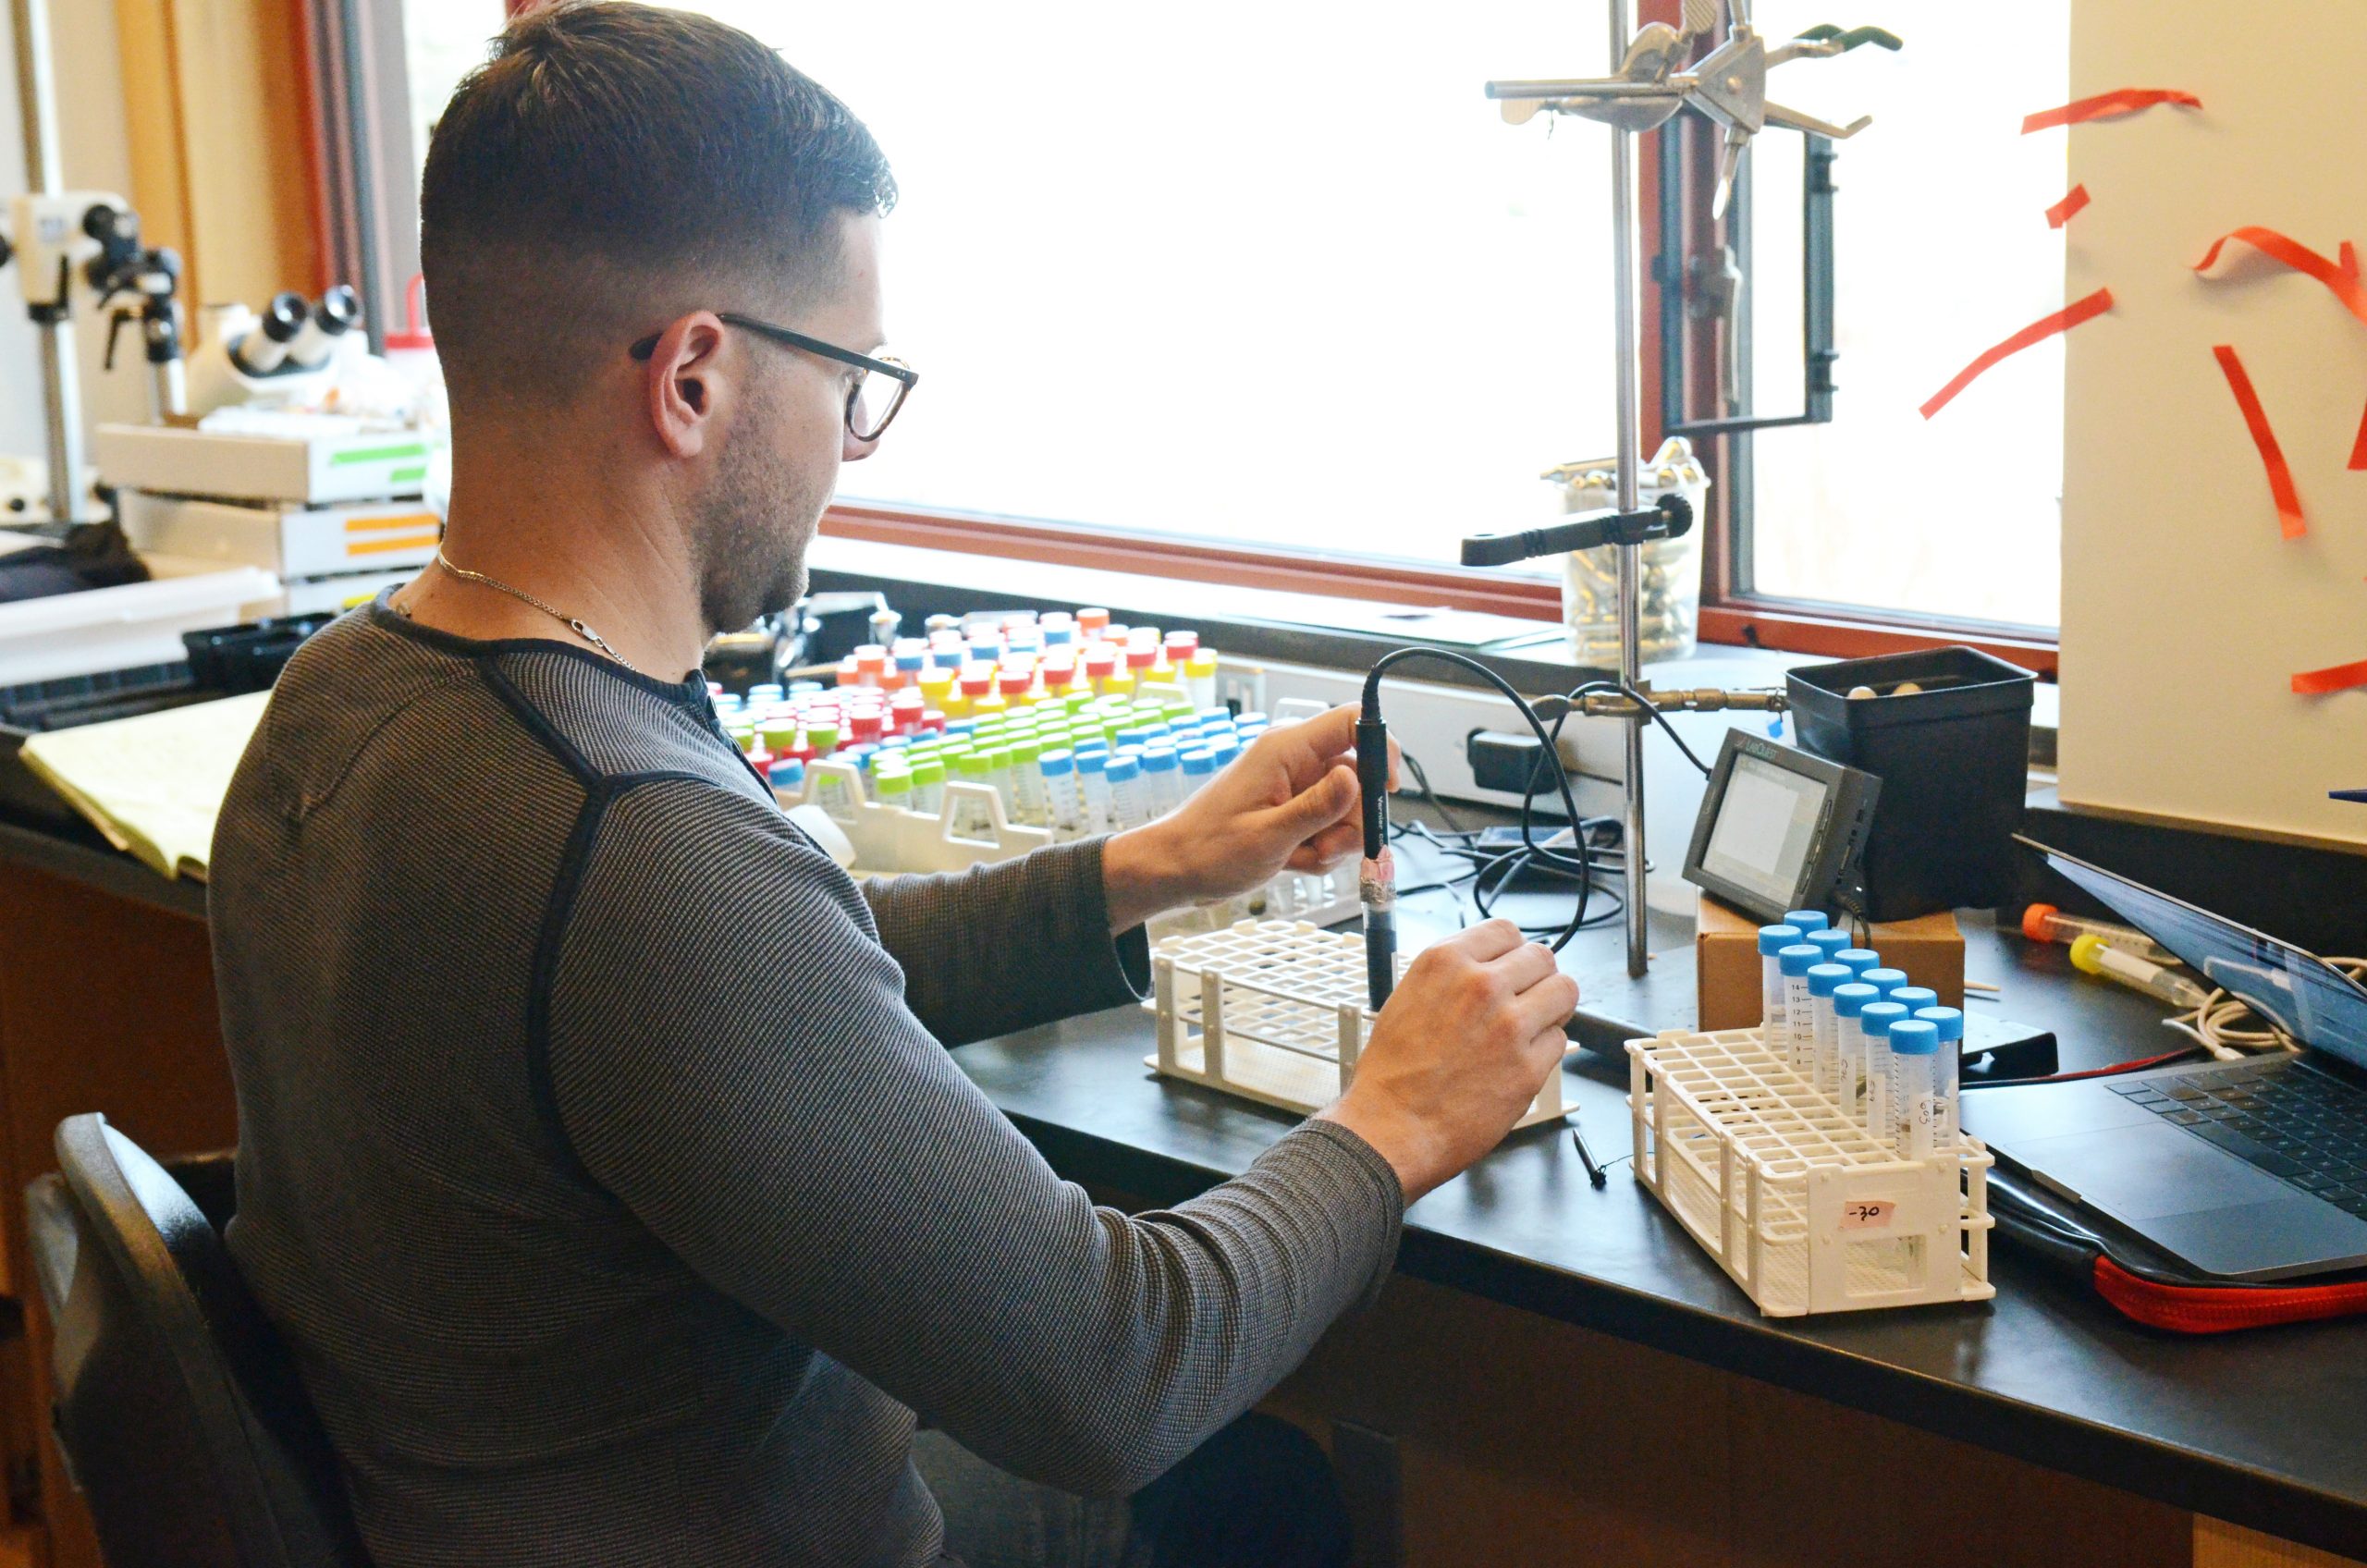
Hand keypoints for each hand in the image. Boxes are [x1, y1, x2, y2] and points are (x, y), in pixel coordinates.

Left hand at [1100, 705, 1397, 932]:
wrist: (1173, 870)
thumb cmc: (1207, 850)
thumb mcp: (1268, 835)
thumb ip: (1317, 807)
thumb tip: (1356, 779)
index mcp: (1285, 750)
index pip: (1350, 722)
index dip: (1380, 748)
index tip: (1387, 790)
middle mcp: (1293, 761)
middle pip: (1356, 774)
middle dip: (1353, 817)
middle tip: (1329, 846)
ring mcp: (1292, 786)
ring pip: (1345, 806)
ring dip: (1335, 840)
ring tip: (1304, 857)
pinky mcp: (1290, 810)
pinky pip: (1327, 825)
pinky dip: (1319, 848)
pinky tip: (1294, 861)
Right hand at [1316, 920, 1577, 1202]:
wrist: (1390, 1129)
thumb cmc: (1392, 1074)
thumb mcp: (1407, 999)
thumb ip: (1451, 977)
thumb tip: (1487, 968)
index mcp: (1445, 962)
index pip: (1505, 930)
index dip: (1511, 951)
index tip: (1512, 967)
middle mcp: (1480, 985)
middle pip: (1542, 957)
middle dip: (1537, 977)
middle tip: (1526, 999)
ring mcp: (1510, 1025)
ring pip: (1564, 991)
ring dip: (1552, 1008)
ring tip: (1533, 1026)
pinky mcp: (1530, 1067)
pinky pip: (1560, 1041)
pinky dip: (1545, 1051)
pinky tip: (1518, 1062)